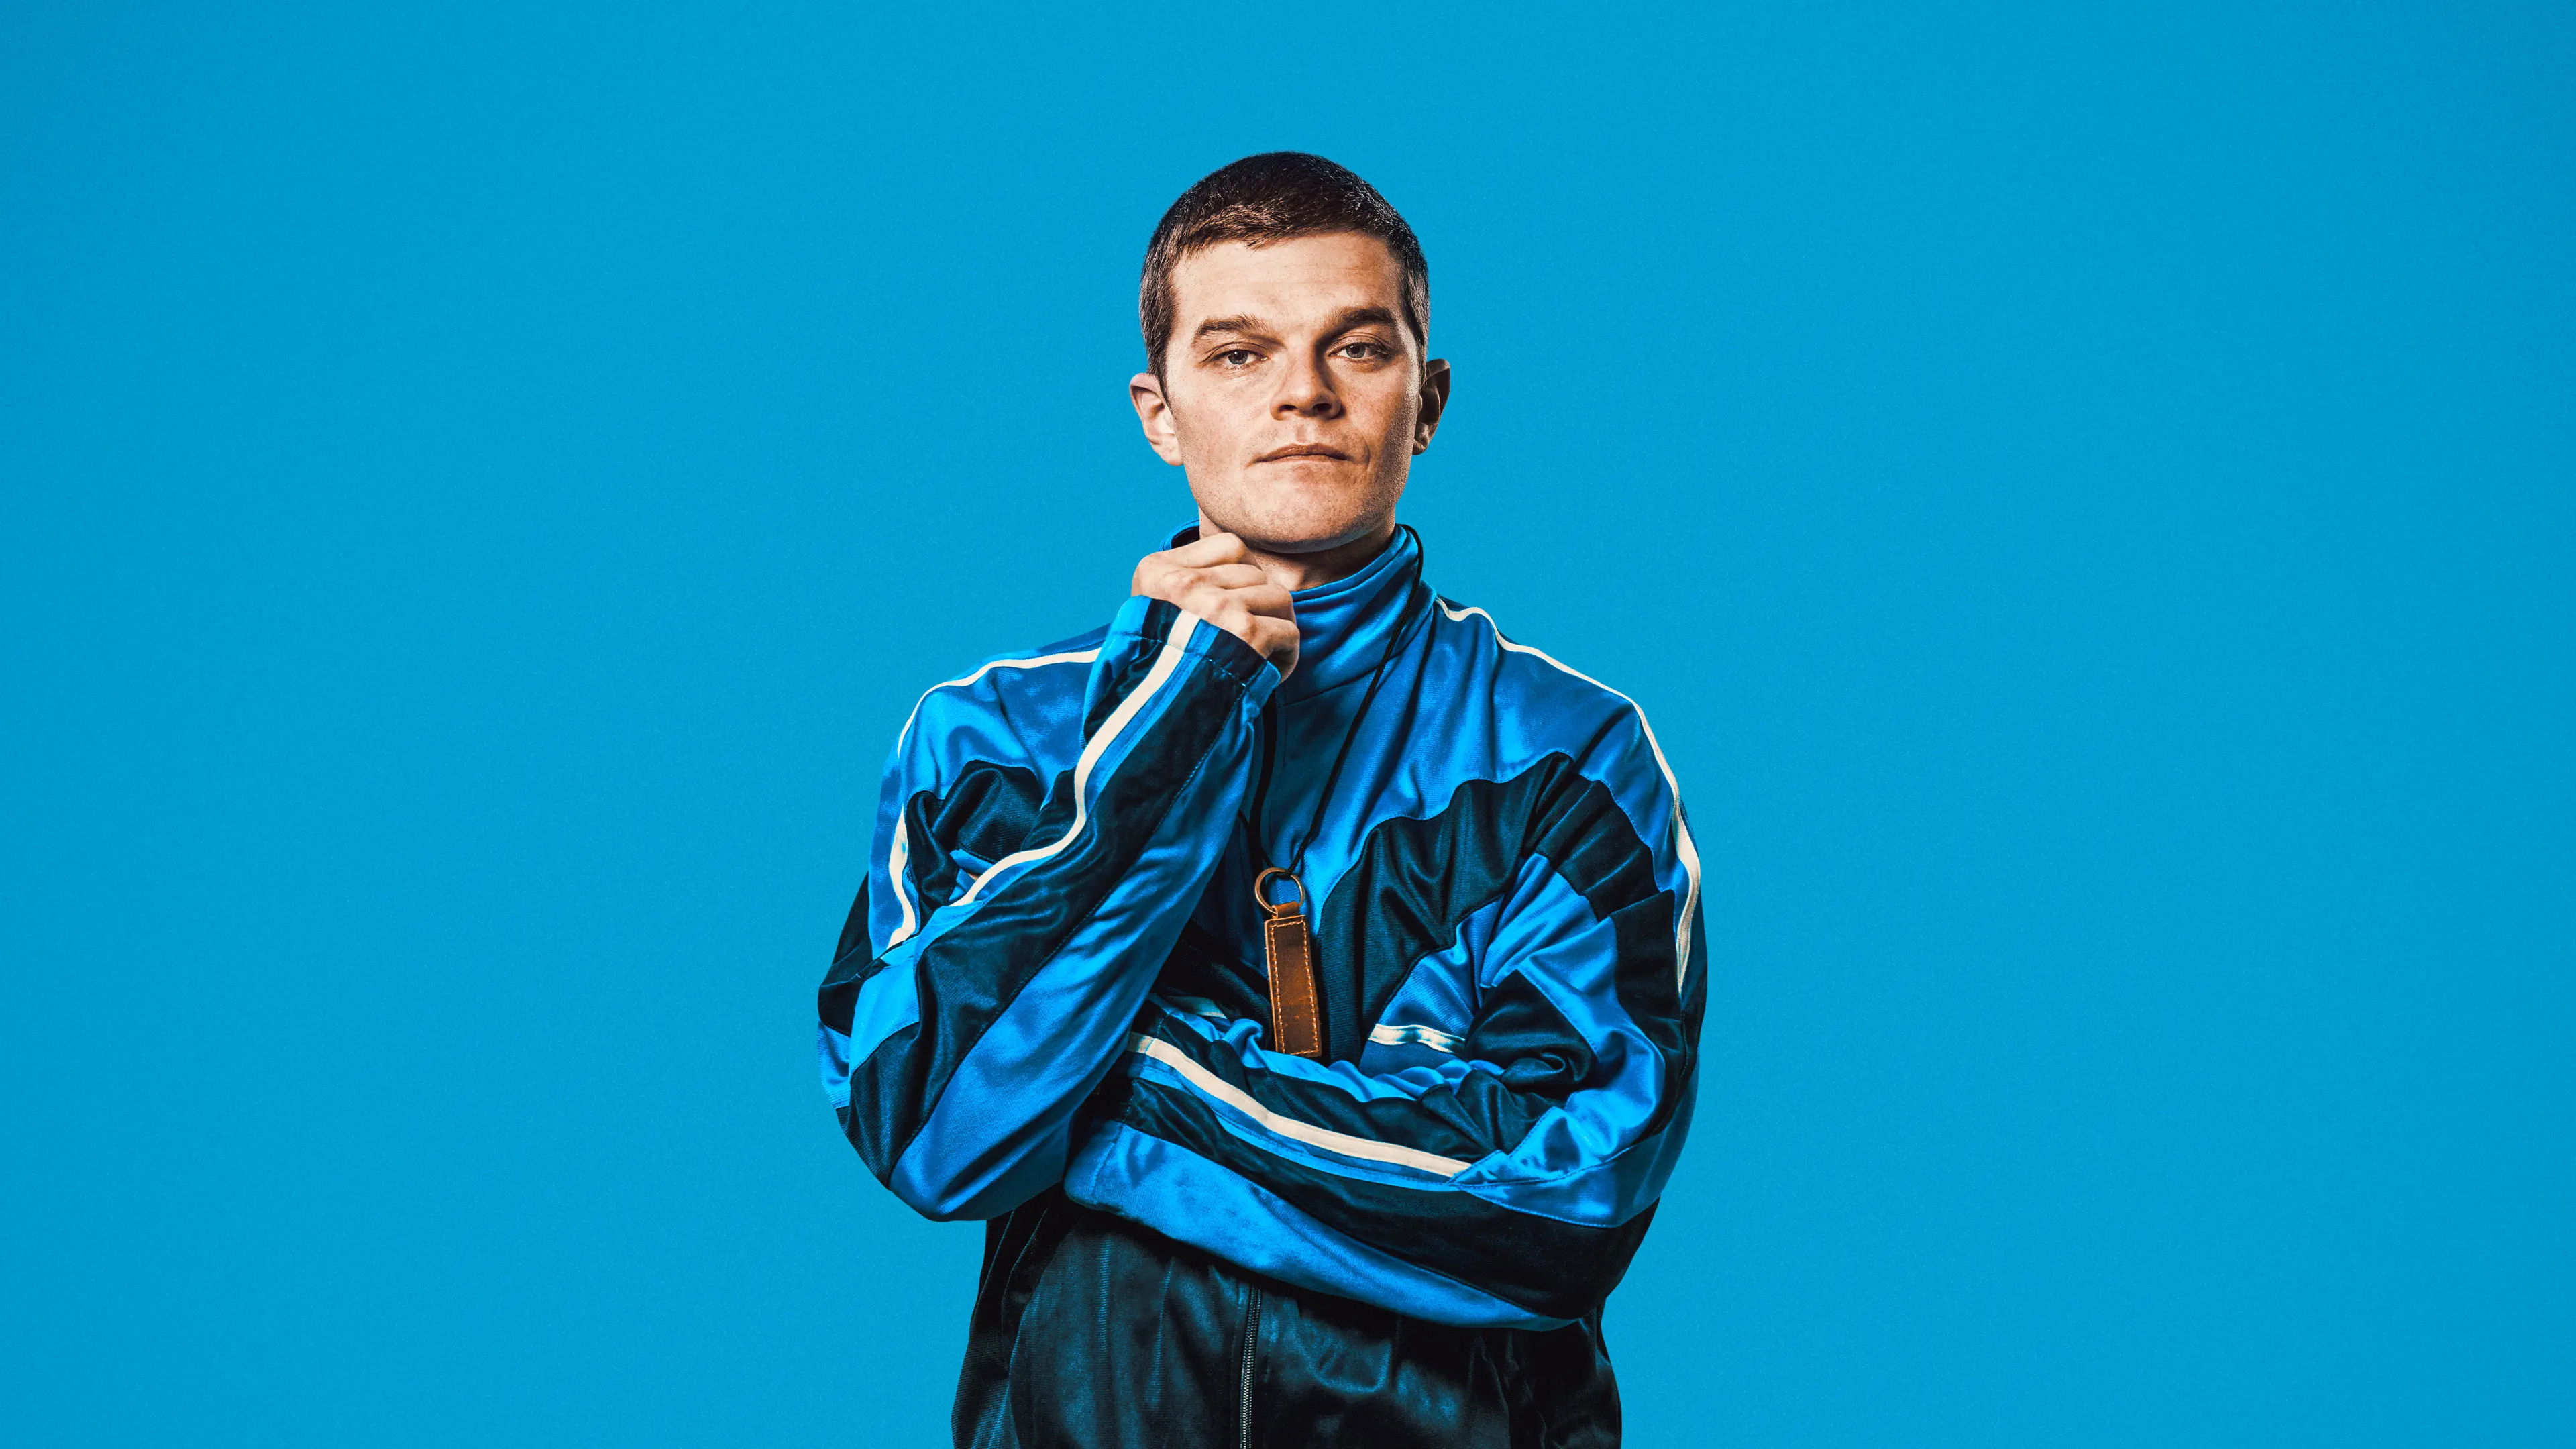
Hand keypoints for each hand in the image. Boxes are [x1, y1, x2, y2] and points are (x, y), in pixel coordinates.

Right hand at [1130, 531, 1298, 677]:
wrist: (1153, 715)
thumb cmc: (1158, 669)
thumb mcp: (1152, 612)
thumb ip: (1187, 584)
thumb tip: (1248, 571)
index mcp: (1158, 571)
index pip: (1232, 547)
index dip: (1245, 575)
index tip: (1237, 605)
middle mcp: (1186, 583)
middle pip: (1258, 574)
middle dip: (1263, 606)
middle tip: (1254, 638)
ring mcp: (1216, 606)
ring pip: (1279, 597)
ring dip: (1279, 626)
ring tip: (1263, 653)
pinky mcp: (1244, 634)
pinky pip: (1289, 631)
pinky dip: (1288, 654)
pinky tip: (1270, 672)